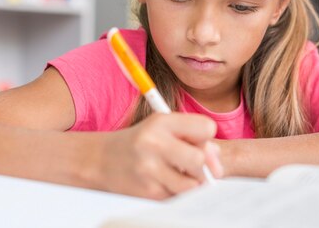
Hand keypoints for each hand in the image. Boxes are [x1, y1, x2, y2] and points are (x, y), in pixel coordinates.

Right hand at [94, 113, 222, 198]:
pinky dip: (178, 192)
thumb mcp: (165, 128)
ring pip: (193, 184)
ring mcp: (149, 169)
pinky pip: (178, 197)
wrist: (102, 159)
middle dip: (203, 165)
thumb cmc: (143, 141)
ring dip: (192, 182)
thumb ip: (194, 137)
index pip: (206, 128)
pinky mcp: (147, 191)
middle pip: (200, 159)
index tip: (198, 141)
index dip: (207, 137)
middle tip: (194, 165)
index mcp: (162, 122)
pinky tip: (166, 182)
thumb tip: (216, 163)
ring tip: (180, 174)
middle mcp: (154, 143)